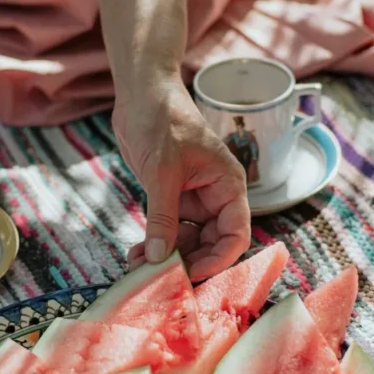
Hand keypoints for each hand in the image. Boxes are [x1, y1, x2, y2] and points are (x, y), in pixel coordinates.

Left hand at [113, 75, 250, 280]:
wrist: (140, 94)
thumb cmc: (162, 119)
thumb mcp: (162, 170)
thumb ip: (163, 216)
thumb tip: (160, 258)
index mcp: (228, 185)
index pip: (235, 234)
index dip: (217, 259)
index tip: (190, 273)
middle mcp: (215, 196)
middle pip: (211, 244)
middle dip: (186, 262)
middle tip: (158, 279)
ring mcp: (193, 199)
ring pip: (187, 241)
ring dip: (166, 256)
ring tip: (139, 267)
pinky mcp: (171, 199)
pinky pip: (168, 230)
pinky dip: (155, 244)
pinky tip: (137, 254)